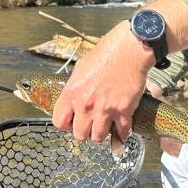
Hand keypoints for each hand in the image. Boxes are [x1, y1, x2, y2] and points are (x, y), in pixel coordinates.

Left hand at [52, 20, 154, 143]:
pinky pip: (121, 132)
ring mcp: (104, 110)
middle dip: (86, 131)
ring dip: (102, 133)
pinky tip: (122, 128)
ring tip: (106, 125)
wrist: (128, 50)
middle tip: (91, 124)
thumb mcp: (80, 69)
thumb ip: (75, 89)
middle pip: (79, 135)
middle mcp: (85, 105)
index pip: (59, 122)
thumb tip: (73, 101)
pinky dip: (122, 133)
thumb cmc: (105, 54)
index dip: (67, 124)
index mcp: (72, 93)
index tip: (73, 122)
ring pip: (98, 137)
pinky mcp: (123, 111)